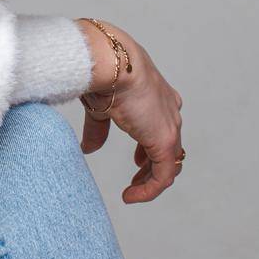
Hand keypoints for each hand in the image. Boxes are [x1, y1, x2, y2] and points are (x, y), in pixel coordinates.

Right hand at [77, 19, 185, 205]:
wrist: (112, 63)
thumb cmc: (104, 74)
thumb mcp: (101, 106)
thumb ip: (98, 130)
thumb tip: (88, 148)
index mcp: (158, 96)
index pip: (162, 126)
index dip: (151, 147)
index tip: (138, 160)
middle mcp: (169, 111)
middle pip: (170, 147)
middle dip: (152, 165)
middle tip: (137, 178)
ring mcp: (170, 126)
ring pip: (169, 163)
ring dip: (151, 181)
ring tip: (133, 192)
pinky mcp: (165, 142)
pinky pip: (163, 175)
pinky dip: (149, 189)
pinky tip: (130, 196)